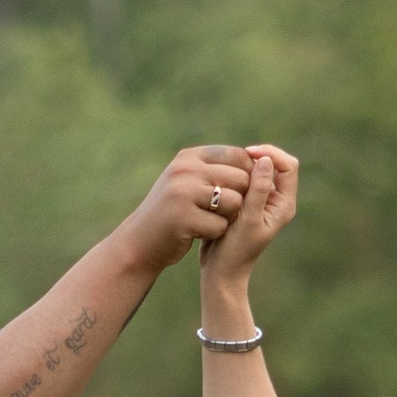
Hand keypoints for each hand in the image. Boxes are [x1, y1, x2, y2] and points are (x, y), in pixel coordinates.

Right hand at [124, 145, 260, 274]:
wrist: (139, 241)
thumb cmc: (170, 211)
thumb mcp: (186, 181)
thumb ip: (213, 169)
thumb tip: (257, 162)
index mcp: (189, 157)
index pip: (236, 155)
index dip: (248, 174)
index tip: (241, 192)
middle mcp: (185, 170)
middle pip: (240, 178)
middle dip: (239, 198)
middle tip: (223, 211)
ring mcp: (183, 194)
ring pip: (234, 201)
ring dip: (228, 217)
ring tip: (209, 221)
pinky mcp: (183, 219)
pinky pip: (221, 225)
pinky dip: (215, 234)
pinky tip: (198, 234)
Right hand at [204, 144, 298, 286]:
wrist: (221, 271)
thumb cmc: (235, 251)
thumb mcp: (248, 220)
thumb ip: (258, 191)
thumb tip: (265, 161)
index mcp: (283, 204)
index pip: (288, 166)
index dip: (271, 154)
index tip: (248, 154)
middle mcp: (276, 200)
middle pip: (274, 165)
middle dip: (255, 158)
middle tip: (234, 160)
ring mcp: (261, 202)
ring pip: (257, 171)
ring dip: (243, 167)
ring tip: (226, 171)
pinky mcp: (246, 204)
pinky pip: (244, 180)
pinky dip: (234, 176)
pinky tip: (219, 180)